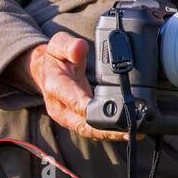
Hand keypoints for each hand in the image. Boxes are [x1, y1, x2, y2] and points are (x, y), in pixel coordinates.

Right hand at [11, 33, 141, 142]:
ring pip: (89, 131)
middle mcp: (60, 107)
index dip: (91, 109)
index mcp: (56, 87)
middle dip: (106, 128)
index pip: (74, 101)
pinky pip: (92, 130)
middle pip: (83, 124)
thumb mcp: (58, 44)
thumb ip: (69, 45)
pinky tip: (125, 132)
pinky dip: (108, 132)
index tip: (110, 111)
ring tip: (131, 132)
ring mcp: (68, 117)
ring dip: (110, 133)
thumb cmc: (55, 58)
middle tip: (128, 127)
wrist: (45, 71)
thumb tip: (80, 49)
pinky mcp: (77, 121)